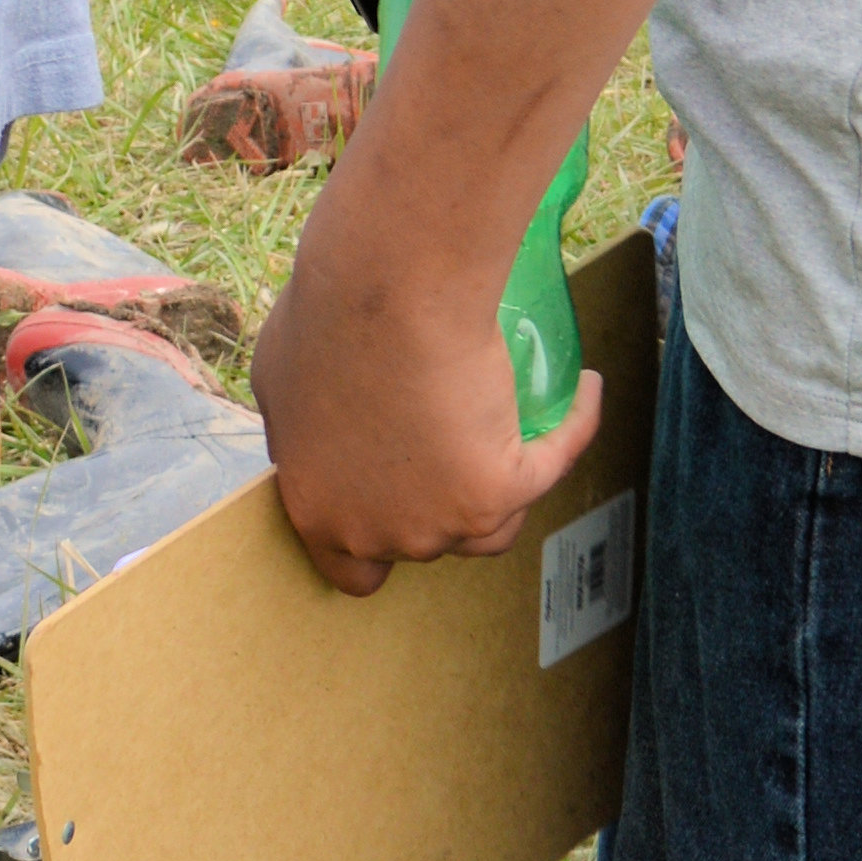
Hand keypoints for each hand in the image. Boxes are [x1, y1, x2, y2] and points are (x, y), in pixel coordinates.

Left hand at [251, 96, 602, 594]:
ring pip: (492, 524)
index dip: (378, 537)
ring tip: (511, 428)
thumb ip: (299, 428)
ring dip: (505, 488)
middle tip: (452, 437)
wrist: (388, 290)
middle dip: (438, 501)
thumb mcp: (278, 381)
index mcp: (320, 515)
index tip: (397, 497)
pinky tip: (584, 390)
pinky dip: (573, 427)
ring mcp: (443, 521)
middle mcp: (383, 534)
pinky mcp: (499, 489)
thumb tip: (318, 435)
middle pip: (426, 540)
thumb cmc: (325, 319)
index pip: (354, 569)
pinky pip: (553, 464)